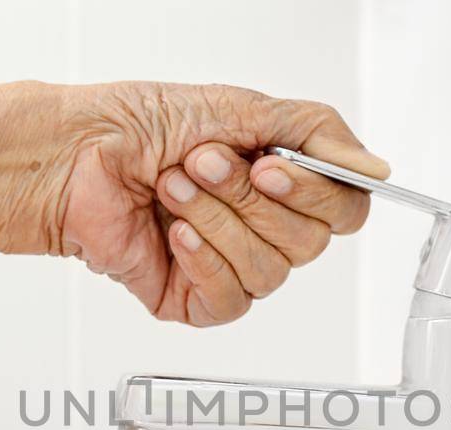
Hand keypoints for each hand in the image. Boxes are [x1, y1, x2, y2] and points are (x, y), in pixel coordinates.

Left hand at [53, 82, 389, 325]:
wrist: (75, 155)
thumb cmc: (141, 125)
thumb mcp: (242, 107)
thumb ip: (317, 134)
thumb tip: (375, 171)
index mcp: (282, 181)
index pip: (344, 210)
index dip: (315, 193)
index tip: (271, 167)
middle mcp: (263, 226)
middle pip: (310, 242)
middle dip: (250, 200)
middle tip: (202, 163)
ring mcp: (232, 266)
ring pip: (270, 270)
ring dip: (218, 222)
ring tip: (173, 188)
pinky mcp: (197, 300)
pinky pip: (232, 298)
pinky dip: (204, 259)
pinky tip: (174, 233)